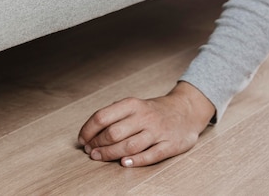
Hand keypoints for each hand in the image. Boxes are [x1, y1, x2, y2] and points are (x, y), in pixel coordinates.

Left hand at [78, 82, 215, 166]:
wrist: (185, 110)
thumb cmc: (153, 111)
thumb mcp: (134, 105)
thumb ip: (115, 115)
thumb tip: (90, 131)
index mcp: (132, 104)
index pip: (103, 116)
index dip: (89, 130)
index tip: (82, 140)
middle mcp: (144, 116)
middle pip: (114, 133)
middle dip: (98, 144)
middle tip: (90, 152)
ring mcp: (157, 131)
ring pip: (129, 145)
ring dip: (110, 154)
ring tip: (99, 157)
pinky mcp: (169, 145)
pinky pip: (151, 155)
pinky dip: (136, 161)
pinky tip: (124, 163)